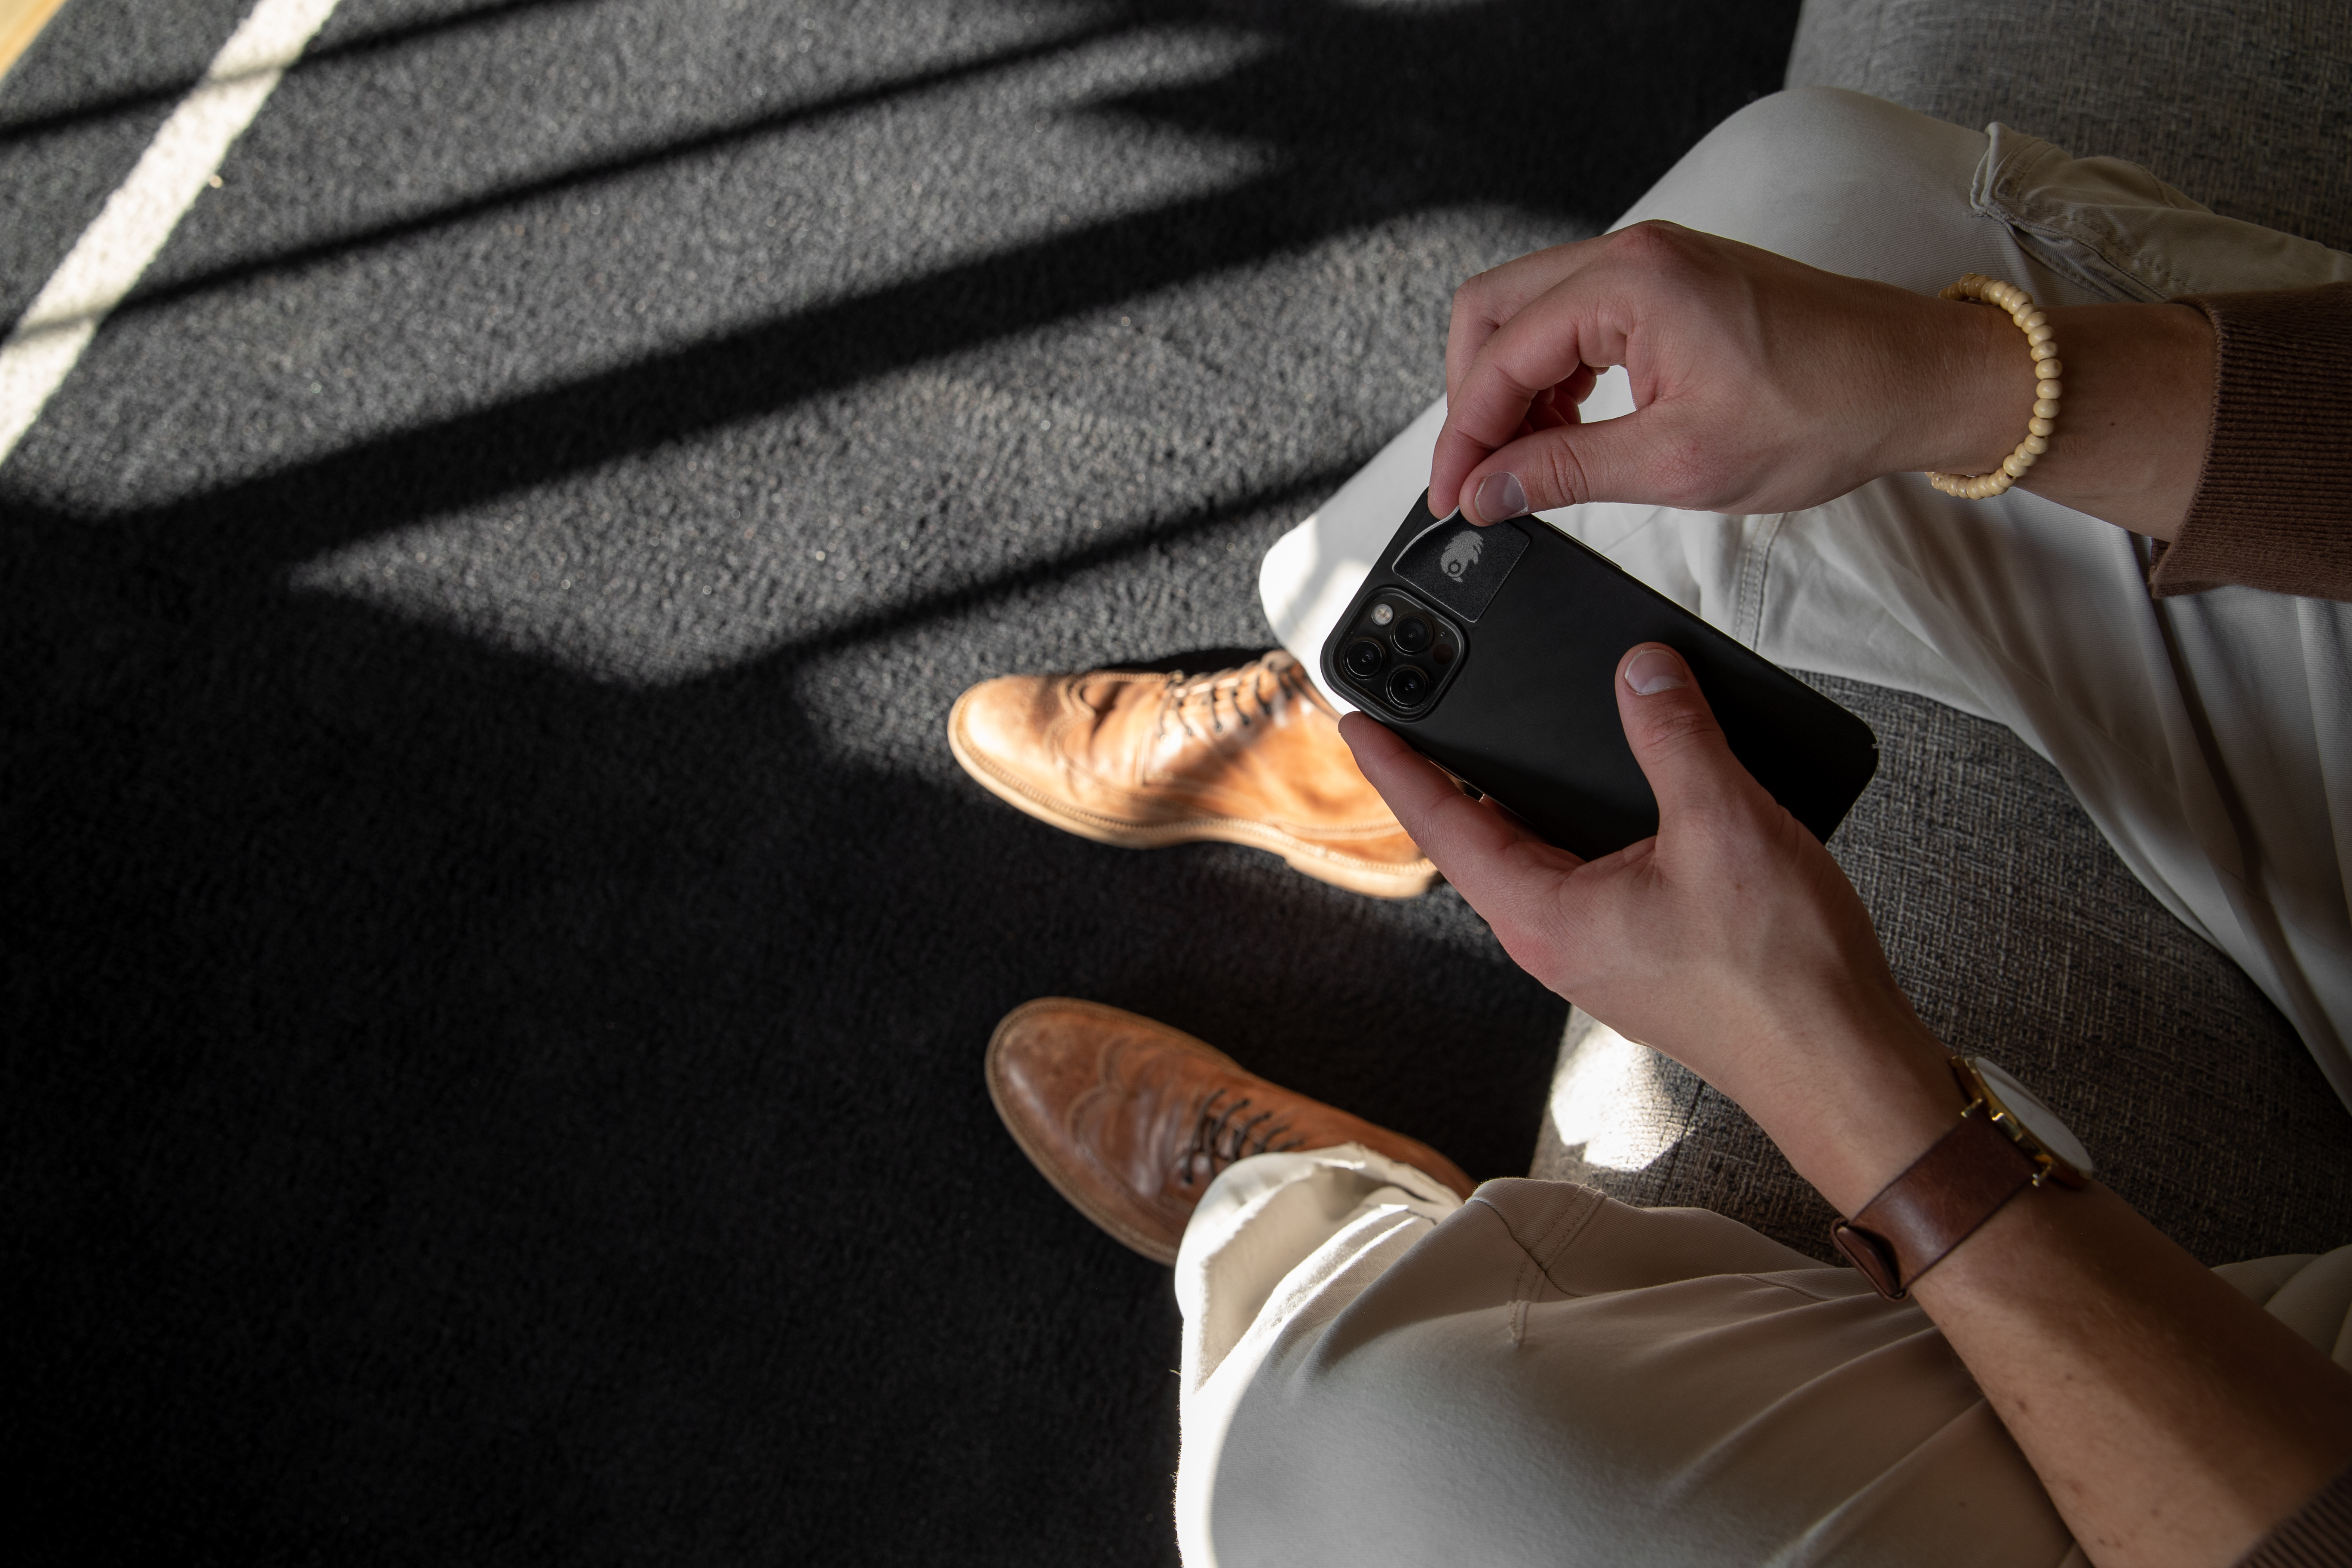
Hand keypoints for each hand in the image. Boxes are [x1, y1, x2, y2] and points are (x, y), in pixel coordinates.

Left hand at [1346, 644, 2351, 1564]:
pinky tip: (1611, 795)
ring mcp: (1594, 953)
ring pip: (1534, 859)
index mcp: (1545, 914)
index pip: (1443, 824)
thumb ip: (1675, 736)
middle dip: (1450, 777)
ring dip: (1519, 802)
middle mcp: (1554, 941)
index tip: (1355, 718)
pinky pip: (1583, 876)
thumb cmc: (1782, 972)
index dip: (1397, 765)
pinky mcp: (1638, 956)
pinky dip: (1576, 827)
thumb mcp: (1723, 823)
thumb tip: (1641, 669)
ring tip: (1506, 742)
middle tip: (1421, 716)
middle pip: (1480, 841)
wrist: (1841, 1065)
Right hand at [1429, 221, 2213, 539]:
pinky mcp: (1673, 284)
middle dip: (1473, 398)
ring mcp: (1654, 263)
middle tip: (1481, 476)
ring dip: (1514, 389)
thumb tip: (1489, 492)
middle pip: (1494, 311)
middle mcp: (1634, 255)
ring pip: (1532, 313)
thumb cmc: (1828, 407)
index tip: (1455, 496)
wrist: (1918, 381)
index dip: (1465, 435)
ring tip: (1527, 462)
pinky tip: (1568, 429)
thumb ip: (1564, 471)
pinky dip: (1556, 376)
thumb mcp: (1678, 463)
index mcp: (1630, 282)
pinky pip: (1578, 318)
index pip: (1499, 354)